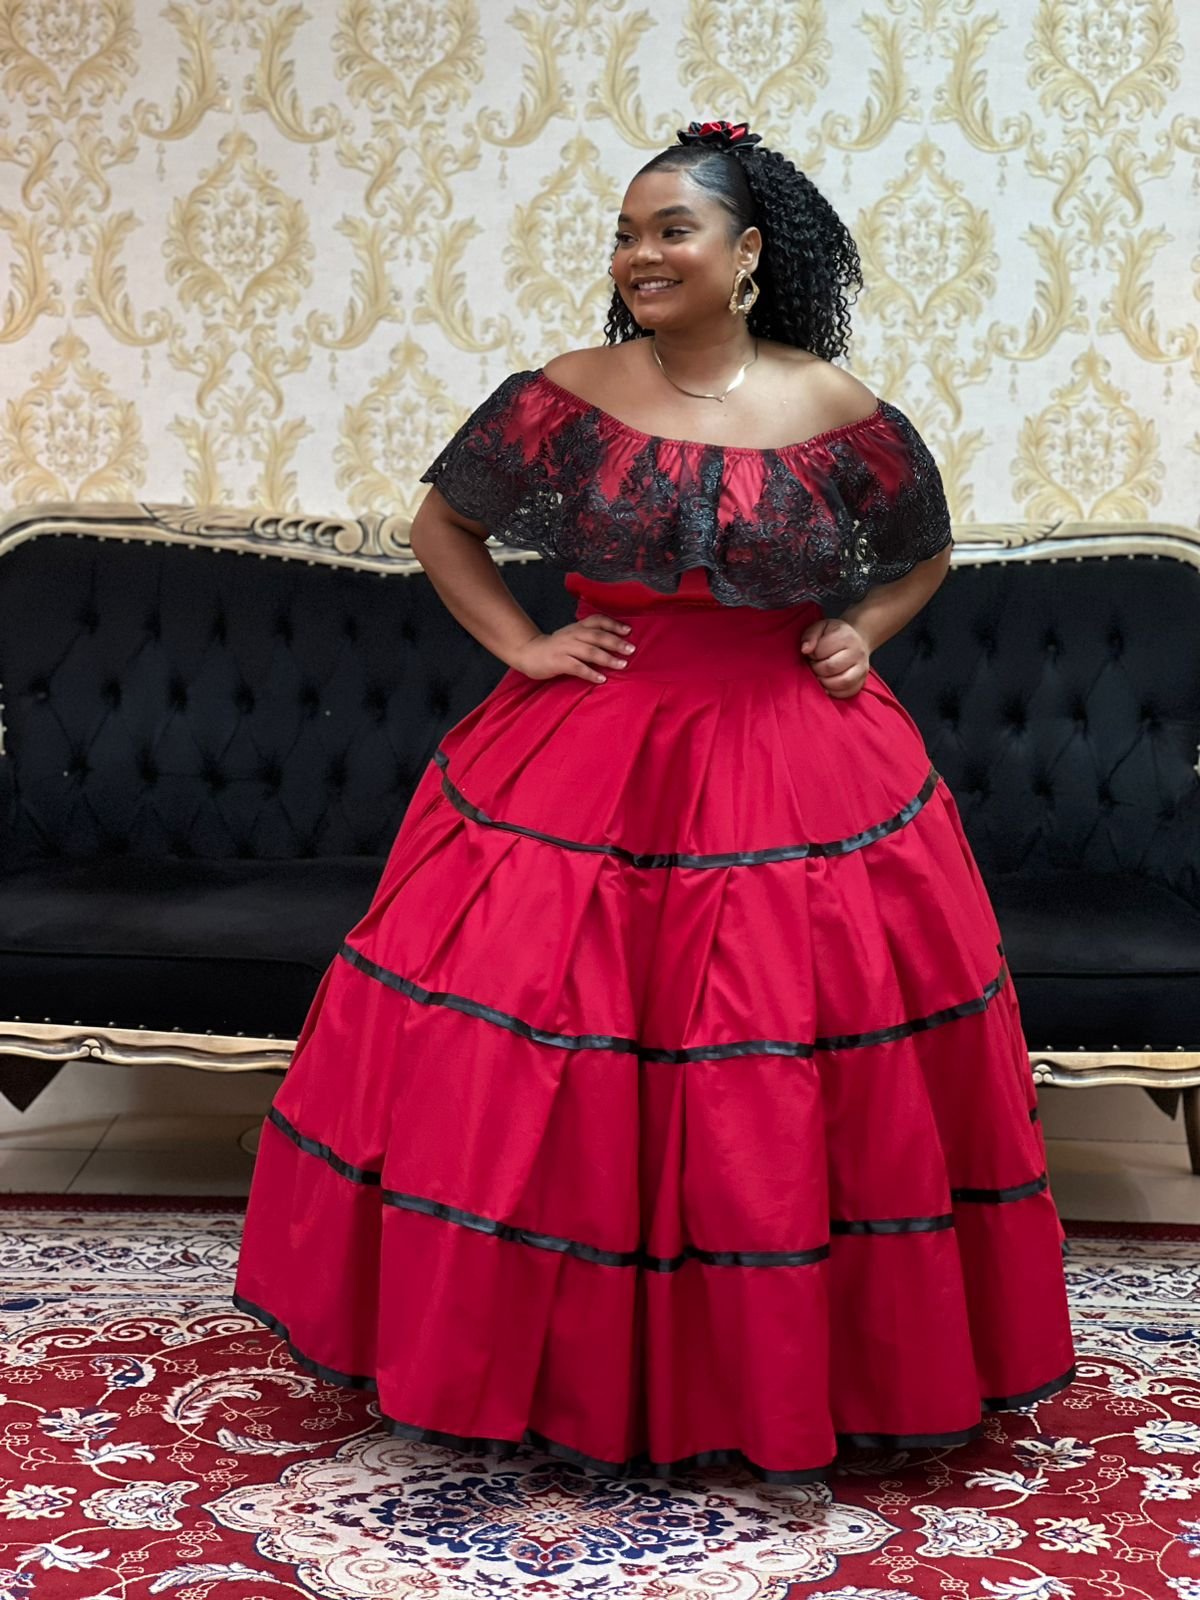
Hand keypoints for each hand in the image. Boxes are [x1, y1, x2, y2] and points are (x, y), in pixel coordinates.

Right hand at [510, 615, 634, 683]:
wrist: (528, 653)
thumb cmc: (555, 647)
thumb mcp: (572, 636)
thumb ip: (589, 636)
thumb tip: (614, 642)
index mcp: (577, 627)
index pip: (597, 620)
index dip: (613, 624)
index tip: (628, 631)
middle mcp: (572, 635)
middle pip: (597, 636)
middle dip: (616, 642)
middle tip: (631, 650)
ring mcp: (565, 648)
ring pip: (590, 651)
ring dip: (608, 658)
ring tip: (622, 665)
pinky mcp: (558, 662)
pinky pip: (577, 667)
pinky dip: (590, 673)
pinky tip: (601, 679)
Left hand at [799, 617, 869, 698]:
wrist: (857, 639)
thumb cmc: (835, 635)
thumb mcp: (821, 627)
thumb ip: (810, 636)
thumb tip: (805, 650)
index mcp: (846, 637)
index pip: (821, 651)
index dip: (812, 655)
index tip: (813, 654)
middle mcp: (857, 652)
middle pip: (830, 668)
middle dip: (816, 669)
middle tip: (815, 665)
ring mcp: (862, 668)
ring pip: (842, 682)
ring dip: (825, 682)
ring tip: (820, 675)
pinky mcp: (862, 680)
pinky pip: (848, 692)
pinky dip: (835, 692)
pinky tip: (828, 685)